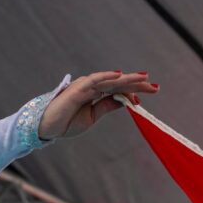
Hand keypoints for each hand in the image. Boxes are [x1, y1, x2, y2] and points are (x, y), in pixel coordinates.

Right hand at [38, 71, 157, 139]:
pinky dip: (107, 76)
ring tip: (144, 78)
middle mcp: (92, 87)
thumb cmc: (66, 122)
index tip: (142, 101)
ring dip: (127, 79)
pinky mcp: (78, 89)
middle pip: (118, 83)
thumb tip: (124, 101)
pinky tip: (119, 74)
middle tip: (155, 87)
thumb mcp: (93, 116)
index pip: (118, 90)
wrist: (47, 128)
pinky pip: (95, 80)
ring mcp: (85, 86)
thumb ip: (107, 106)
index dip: (131, 93)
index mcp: (95, 94)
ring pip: (110, 80)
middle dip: (137, 84)